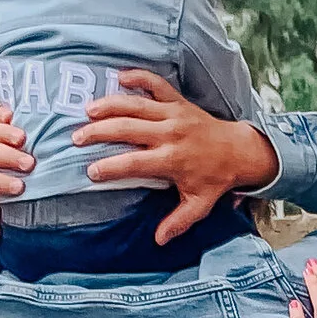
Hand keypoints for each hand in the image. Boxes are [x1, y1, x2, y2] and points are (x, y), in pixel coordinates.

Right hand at [75, 69, 278, 243]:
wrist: (239, 150)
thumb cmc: (215, 178)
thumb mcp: (199, 204)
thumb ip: (178, 222)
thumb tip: (159, 240)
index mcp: (172, 159)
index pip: (133, 163)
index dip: (110, 167)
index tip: (91, 172)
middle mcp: (170, 133)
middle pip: (127, 128)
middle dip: (99, 132)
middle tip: (77, 138)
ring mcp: (173, 113)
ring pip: (135, 104)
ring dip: (109, 105)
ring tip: (87, 111)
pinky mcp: (178, 100)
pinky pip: (156, 83)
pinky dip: (139, 76)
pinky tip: (119, 76)